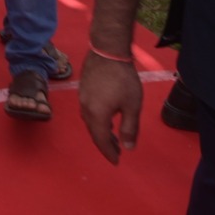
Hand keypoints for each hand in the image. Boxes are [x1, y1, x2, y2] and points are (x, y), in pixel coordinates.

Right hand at [79, 50, 141, 164]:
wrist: (107, 52)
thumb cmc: (123, 80)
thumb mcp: (132, 106)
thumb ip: (130, 128)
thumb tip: (128, 148)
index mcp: (97, 115)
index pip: (101, 140)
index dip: (109, 152)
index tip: (117, 162)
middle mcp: (86, 109)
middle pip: (94, 132)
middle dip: (105, 144)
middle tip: (117, 152)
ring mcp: (82, 99)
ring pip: (90, 122)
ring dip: (101, 132)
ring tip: (113, 137)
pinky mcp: (83, 90)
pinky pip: (88, 112)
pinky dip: (97, 121)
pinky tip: (106, 117)